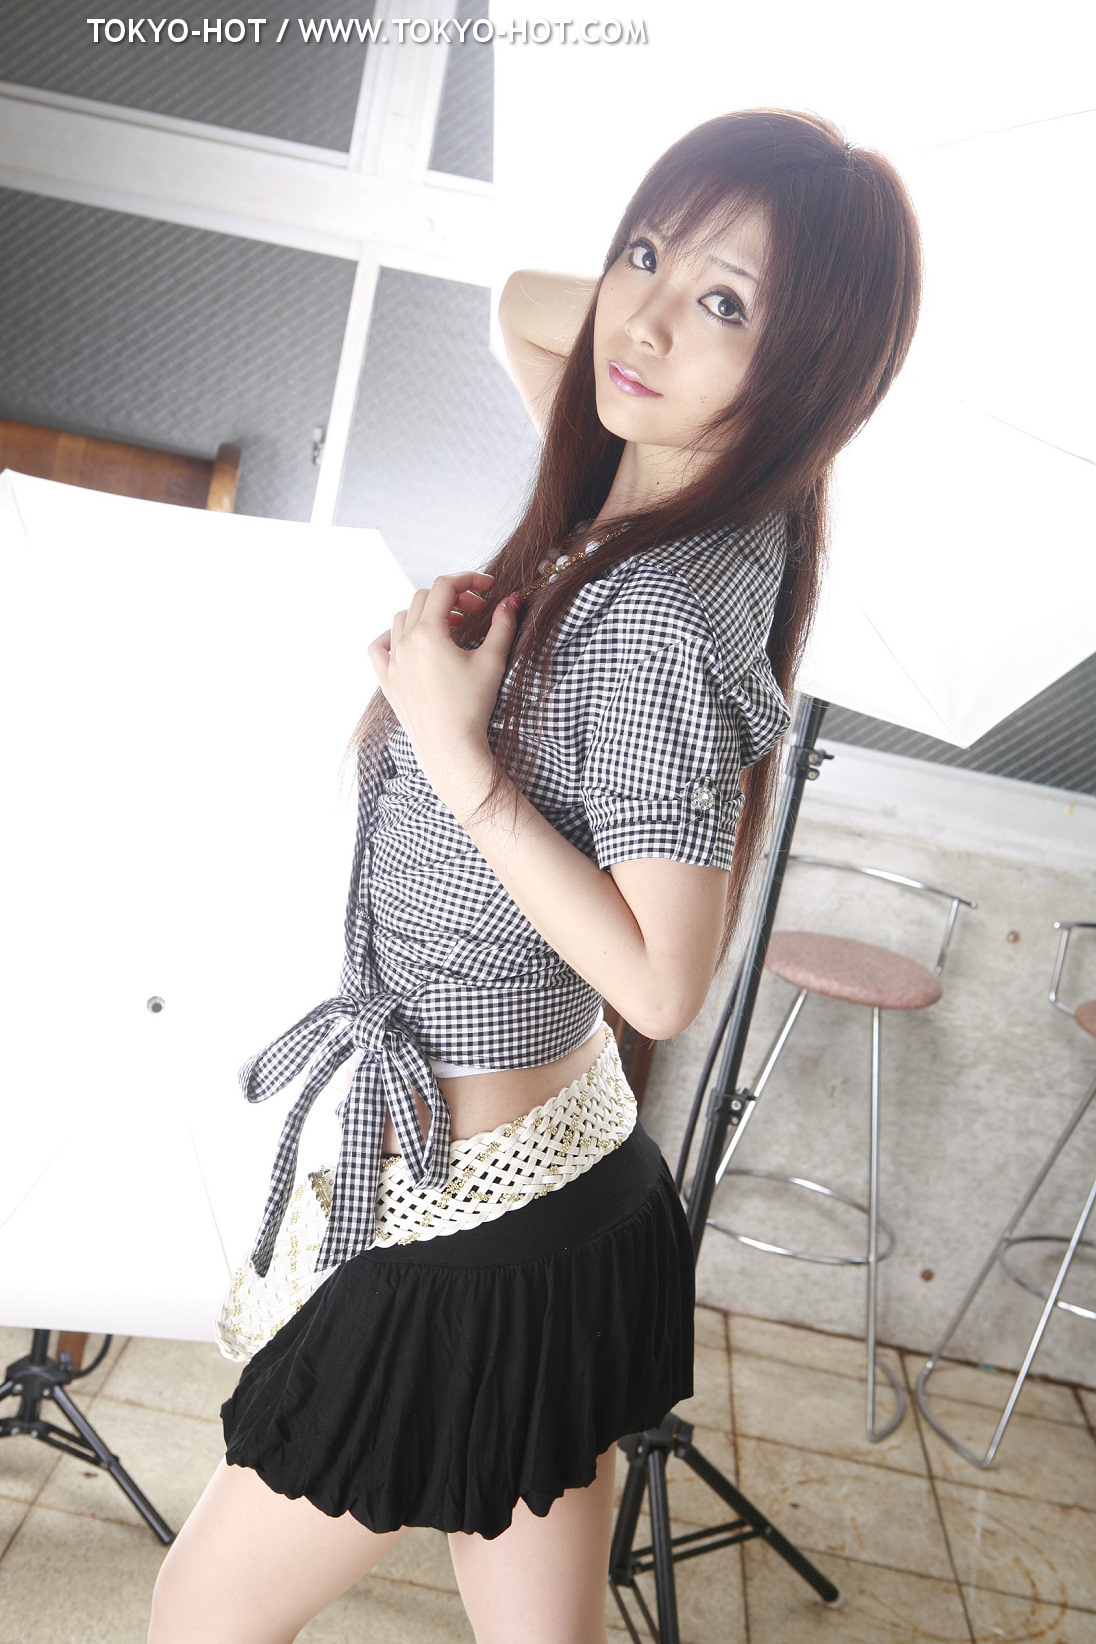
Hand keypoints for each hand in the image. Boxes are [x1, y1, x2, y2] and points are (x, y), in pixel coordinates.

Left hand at [367, 572, 519, 793]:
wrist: (450, 748)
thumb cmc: (472, 707)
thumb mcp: (492, 661)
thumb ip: (502, 625)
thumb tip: (512, 600)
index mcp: (428, 633)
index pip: (444, 587)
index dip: (469, 580)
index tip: (488, 588)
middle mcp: (404, 642)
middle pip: (424, 598)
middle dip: (453, 598)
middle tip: (476, 612)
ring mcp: (393, 661)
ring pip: (402, 618)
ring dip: (426, 614)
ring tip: (450, 629)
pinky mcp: (388, 681)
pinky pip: (379, 648)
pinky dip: (392, 637)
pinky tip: (409, 642)